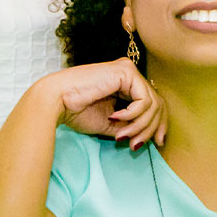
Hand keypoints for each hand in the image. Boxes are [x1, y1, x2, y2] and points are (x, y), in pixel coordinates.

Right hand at [42, 58, 166, 149]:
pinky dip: (132, 115)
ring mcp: (129, 71)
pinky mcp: (127, 72)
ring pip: (153, 104)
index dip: (159, 124)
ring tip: (121, 136)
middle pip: (158, 103)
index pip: (153, 103)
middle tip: (137, 144)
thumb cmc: (77, 112)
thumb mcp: (110, 124)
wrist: (57, 101)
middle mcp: (130, 75)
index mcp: (125, 84)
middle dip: (152, 128)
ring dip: (139, 126)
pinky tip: (114, 118)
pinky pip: (144, 100)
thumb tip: (149, 138)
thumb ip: (129, 127)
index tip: (158, 143)